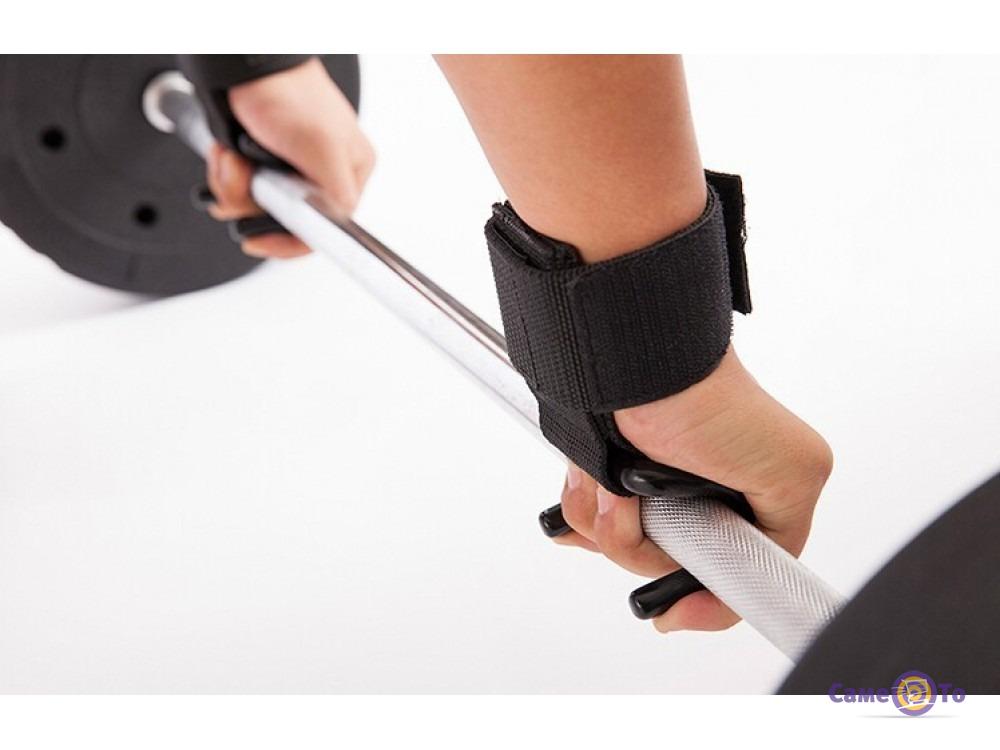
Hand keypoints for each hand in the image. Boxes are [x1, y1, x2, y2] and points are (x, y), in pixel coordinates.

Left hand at [204, 57, 375, 258]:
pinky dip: (225, 171)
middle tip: (244, 175)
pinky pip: (237, 187)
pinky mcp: (259, 161)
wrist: (247, 64)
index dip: (286, 241)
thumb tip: (340, 228)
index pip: (324, 231)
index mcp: (349, 175)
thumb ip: (337, 196)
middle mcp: (319, 176)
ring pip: (254, 205)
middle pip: (282, 221)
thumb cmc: (290, 93)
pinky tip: (228, 152)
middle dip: (251, 202)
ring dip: (233, 184)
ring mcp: (286, 170)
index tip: (256, 239)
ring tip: (233, 156)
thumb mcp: (324, 150)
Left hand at [555, 345, 832, 633]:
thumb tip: (752, 591)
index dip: (696, 596)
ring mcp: (644, 489)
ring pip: (619, 549)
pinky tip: (591, 482)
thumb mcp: (794, 473)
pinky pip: (582, 522)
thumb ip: (788, 540)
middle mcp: (693, 498)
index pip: (719, 580)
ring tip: (616, 489)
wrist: (635, 361)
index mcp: (743, 500)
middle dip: (643, 549)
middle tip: (642, 512)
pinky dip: (581, 506)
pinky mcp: (601, 475)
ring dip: (611, 525)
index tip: (676, 607)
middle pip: (662, 568)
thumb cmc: (712, 401)